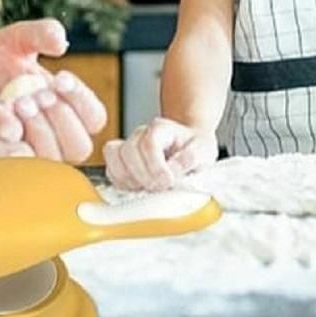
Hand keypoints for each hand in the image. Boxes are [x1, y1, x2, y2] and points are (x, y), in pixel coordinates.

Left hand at [0, 19, 107, 163]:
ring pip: (51, 160)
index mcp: (64, 108)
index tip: (60, 78)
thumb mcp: (15, 40)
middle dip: (61, 118)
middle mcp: (50, 136)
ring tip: (17, 102)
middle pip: (79, 146)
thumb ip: (41, 34)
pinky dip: (11, 147)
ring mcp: (26, 155)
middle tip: (37, 94)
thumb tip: (60, 41)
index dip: (82, 101)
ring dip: (39, 131)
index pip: (94, 117)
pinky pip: (15, 170)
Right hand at [103, 117, 217, 190]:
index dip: (156, 166)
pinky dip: (122, 183)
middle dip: (144, 175)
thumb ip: (191, 157)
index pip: (149, 143)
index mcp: (161, 128)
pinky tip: (138, 188)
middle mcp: (140, 134)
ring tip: (147, 188)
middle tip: (160, 187)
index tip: (168, 182)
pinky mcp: (121, 162)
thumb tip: (174, 168)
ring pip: (114, 159)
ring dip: (130, 179)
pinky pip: (111, 171)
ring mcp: (128, 147)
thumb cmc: (194, 147)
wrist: (189, 146)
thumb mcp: (204, 150)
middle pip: (129, 151)